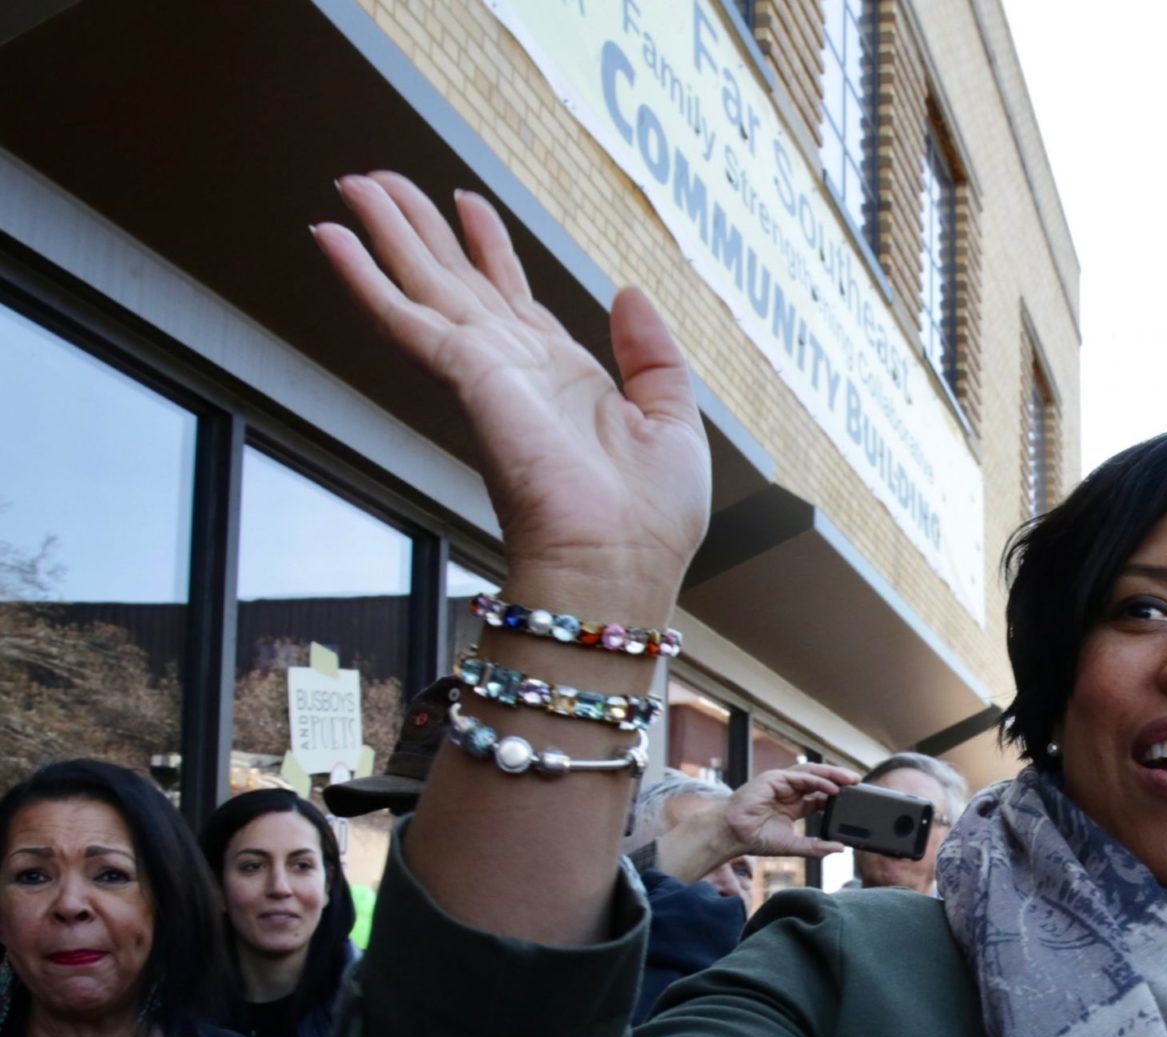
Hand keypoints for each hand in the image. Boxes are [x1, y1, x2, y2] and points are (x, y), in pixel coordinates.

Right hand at [312, 172, 709, 615]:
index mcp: (562, 377)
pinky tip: (329, 236)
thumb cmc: (650, 519)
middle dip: (420, 228)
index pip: (513, 298)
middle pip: (454, 281)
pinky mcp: (465, 378)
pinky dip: (363, 277)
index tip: (467, 202)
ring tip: (352, 180)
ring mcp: (484, 372)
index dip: (489, 248)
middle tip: (380, 178)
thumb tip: (627, 292)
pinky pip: (403, 316)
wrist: (618, 565)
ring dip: (384, 234)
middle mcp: (515, 369)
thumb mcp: (673, 419)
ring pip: (420, 285)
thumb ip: (652, 355)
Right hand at [658, 766, 858, 881]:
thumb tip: (839, 848)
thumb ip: (815, 847)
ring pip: (812, 773)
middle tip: (859, 782)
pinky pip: (800, 777)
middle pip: (820, 780)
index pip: (821, 795)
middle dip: (840, 780)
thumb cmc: (756, 838)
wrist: (732, 834)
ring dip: (832, 775)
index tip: (856, 798)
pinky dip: (817, 781)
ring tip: (851, 780)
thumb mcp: (792, 845)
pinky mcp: (773, 779)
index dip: (838, 795)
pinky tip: (831, 787)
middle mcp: (790, 790)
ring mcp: (781, 783)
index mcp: (794, 804)